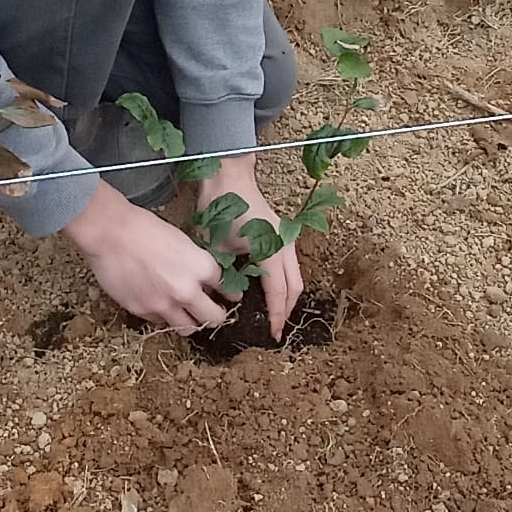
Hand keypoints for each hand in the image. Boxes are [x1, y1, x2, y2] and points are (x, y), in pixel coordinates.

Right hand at [61, 180, 227, 335]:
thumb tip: (204, 283)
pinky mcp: (142, 311)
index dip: (229, 293)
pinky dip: (163, 316)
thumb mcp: (181, 240)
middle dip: (216, 316)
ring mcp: (164, 304)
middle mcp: (187, 290)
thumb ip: (196, 265)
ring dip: (191, 322)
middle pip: (213, 318)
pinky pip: (160, 322)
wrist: (110, 232)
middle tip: (213, 312)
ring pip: (188, 328)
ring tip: (187, 314)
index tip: (230, 296)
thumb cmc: (144, 227)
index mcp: (201, 267)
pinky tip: (158, 303)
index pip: (226, 289)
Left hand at [197, 154, 302, 342]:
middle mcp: (286, 246)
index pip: (278, 292)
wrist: (228, 176)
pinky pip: (289, 266)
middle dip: (287, 310)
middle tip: (275, 330)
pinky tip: (270, 292)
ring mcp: (287, 239)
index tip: (273, 335)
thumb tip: (226, 299)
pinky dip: (283, 282)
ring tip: (275, 315)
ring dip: (287, 297)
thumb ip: (225, 274)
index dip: (276, 316)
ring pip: (295, 277)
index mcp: (272, 250)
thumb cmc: (220, 208)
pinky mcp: (282, 235)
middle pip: (295, 287)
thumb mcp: (217, 247)